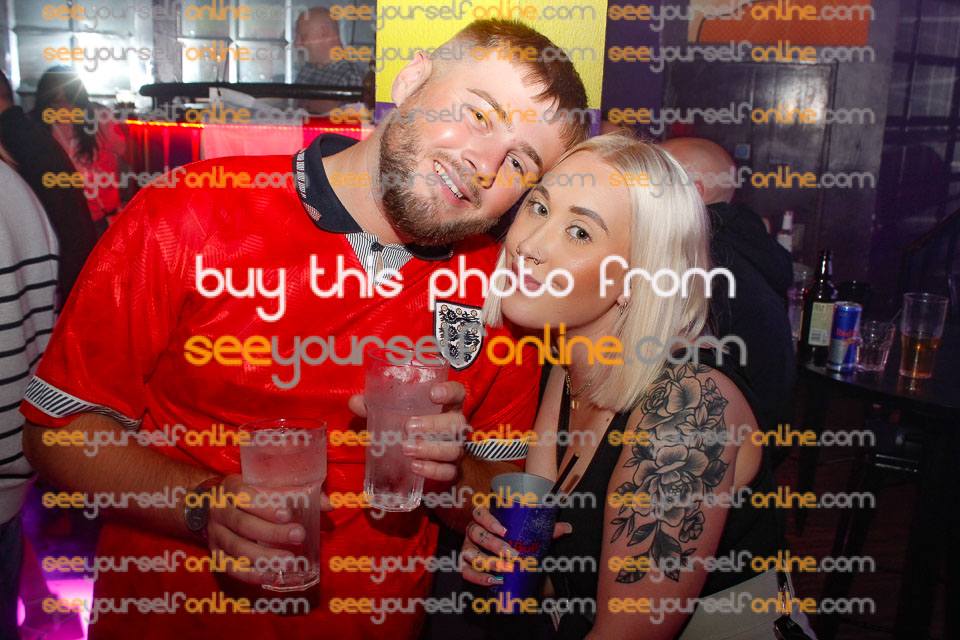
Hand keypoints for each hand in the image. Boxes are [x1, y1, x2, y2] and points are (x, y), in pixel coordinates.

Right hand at [205, 474, 331, 585]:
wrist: (210, 504)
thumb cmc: (248, 493)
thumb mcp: (265, 485)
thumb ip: (296, 492)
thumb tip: (328, 505)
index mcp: (231, 488)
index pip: (244, 496)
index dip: (265, 506)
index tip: (287, 514)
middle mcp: (219, 511)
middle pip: (243, 524)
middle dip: (272, 532)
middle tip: (299, 536)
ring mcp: (214, 534)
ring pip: (237, 548)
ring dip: (264, 557)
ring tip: (290, 562)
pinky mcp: (215, 554)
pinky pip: (231, 568)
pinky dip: (251, 575)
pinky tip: (272, 577)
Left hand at [348, 381, 471, 482]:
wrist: (427, 462)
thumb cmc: (411, 429)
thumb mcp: (394, 415)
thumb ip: (376, 406)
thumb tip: (355, 401)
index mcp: (446, 407)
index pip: (458, 394)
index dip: (450, 391)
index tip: (433, 393)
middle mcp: (455, 427)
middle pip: (457, 423)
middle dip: (434, 425)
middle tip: (409, 427)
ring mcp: (456, 449)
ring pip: (453, 448)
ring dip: (430, 449)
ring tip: (406, 449)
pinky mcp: (451, 471)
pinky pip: (448, 472)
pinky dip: (432, 470)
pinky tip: (415, 467)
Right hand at [460, 504, 571, 585]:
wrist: (504, 557)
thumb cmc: (514, 539)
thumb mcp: (528, 533)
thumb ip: (545, 530)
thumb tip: (566, 528)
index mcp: (485, 517)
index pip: (479, 513)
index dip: (489, 520)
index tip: (504, 530)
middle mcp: (473, 531)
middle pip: (477, 534)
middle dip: (495, 546)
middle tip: (512, 555)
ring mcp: (467, 548)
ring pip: (470, 554)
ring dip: (488, 562)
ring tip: (505, 570)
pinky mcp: (465, 565)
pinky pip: (466, 571)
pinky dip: (478, 577)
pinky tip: (493, 580)